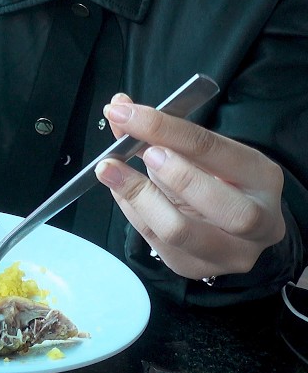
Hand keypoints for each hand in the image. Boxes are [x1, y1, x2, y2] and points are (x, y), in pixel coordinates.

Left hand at [96, 93, 285, 280]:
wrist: (229, 225)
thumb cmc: (213, 178)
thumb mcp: (197, 152)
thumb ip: (159, 132)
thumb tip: (119, 105)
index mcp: (261, 177)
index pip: (214, 150)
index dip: (166, 129)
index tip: (126, 113)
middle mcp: (259, 221)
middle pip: (227, 208)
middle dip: (179, 177)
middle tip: (143, 152)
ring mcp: (229, 252)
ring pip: (181, 231)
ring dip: (139, 196)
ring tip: (110, 169)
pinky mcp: (194, 267)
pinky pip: (153, 240)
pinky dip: (131, 210)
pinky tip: (118, 189)